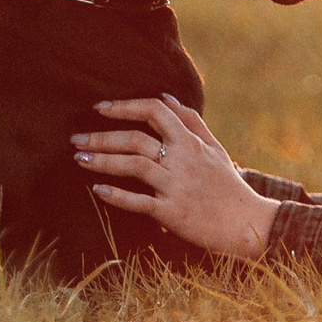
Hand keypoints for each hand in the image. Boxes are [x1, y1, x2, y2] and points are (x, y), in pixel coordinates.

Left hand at [72, 94, 277, 258]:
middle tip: (75, 139)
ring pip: (133, 165)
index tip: (99, 108)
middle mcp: (182, 160)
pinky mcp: (172, 213)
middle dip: (101, 137)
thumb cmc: (228, 185)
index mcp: (191, 141)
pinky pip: (139, 202)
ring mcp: (176, 186)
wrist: (246, 223)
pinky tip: (98, 190)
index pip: (154, 111)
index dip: (125, 106)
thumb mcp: (214, 148)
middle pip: (135, 139)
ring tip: (78, 159)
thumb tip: (166, 98)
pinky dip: (117, 195)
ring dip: (102, 161)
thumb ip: (191, 121)